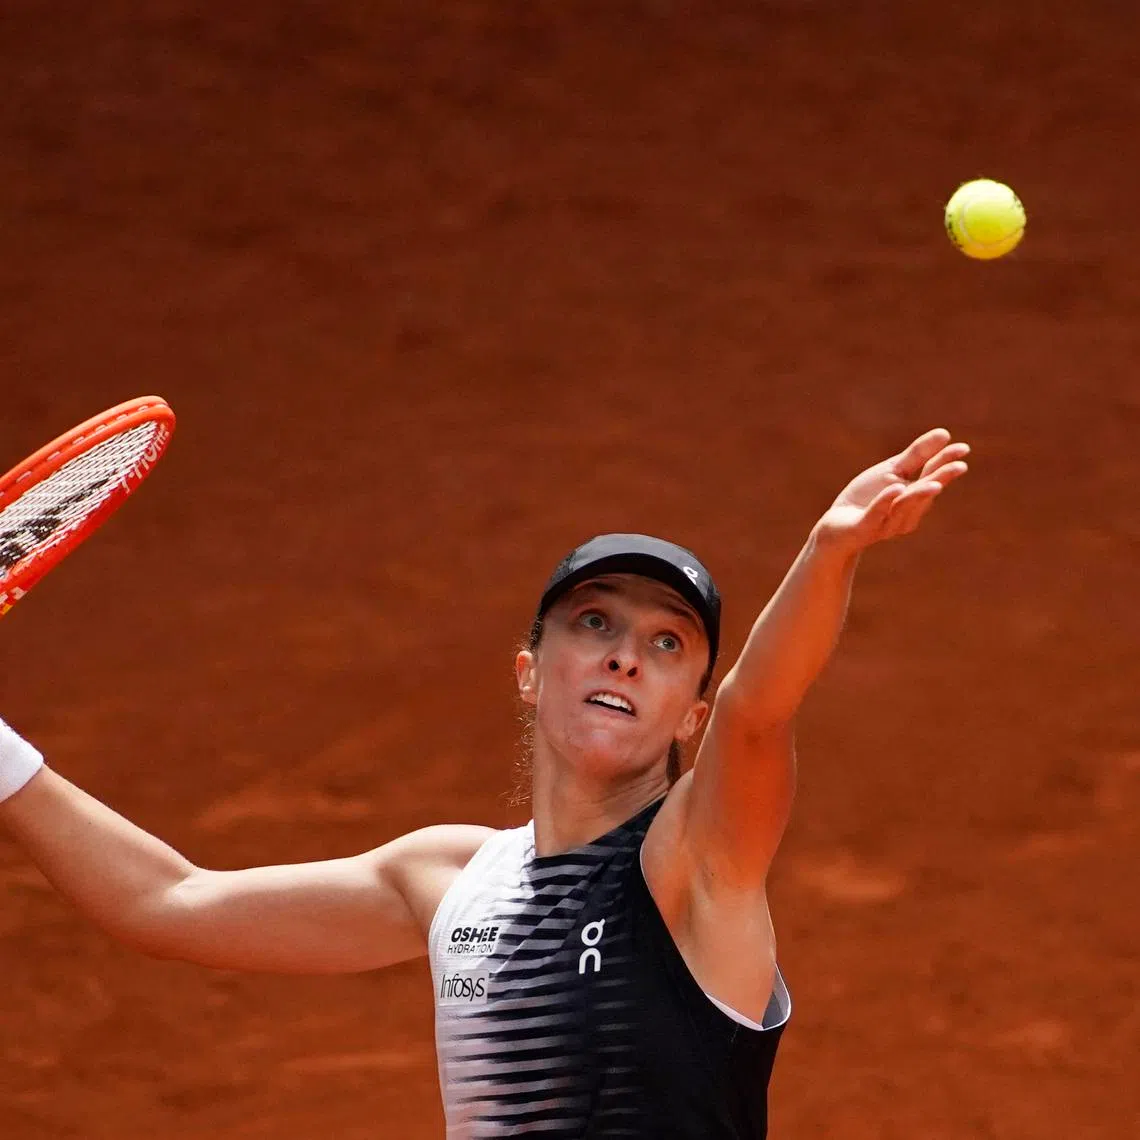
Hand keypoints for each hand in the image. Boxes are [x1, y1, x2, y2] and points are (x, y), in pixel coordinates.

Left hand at [814, 429, 969, 554]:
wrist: (837, 526)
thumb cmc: (867, 497)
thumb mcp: (892, 471)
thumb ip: (917, 455)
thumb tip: (945, 433)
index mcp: (913, 497)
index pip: (932, 477)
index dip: (946, 464)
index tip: (963, 448)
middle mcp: (906, 514)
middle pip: (923, 493)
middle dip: (941, 481)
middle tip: (959, 466)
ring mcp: (886, 523)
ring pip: (903, 506)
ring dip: (918, 495)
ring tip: (933, 484)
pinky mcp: (864, 529)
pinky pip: (876, 515)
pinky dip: (885, 502)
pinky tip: (895, 488)